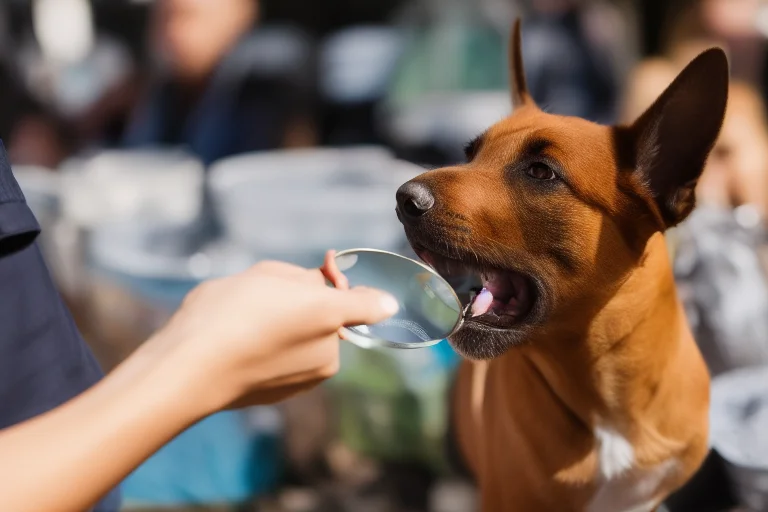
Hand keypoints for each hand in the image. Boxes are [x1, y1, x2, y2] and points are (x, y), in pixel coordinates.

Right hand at [149, 251, 397, 413]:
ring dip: (290, 325)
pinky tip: (245, 343)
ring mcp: (311, 377)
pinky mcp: (290, 394)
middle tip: (266, 291)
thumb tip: (329, 287)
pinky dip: (277, 349)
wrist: (190, 368)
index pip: (368, 300)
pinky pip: (292, 359)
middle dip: (306, 300)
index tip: (326, 263)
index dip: (341, 276)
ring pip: (309, 338)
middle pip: (328, 314)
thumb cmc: (227, 312)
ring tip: (249, 319)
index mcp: (329, 316)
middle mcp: (329, 352)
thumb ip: (311, 279)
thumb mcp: (269, 276)